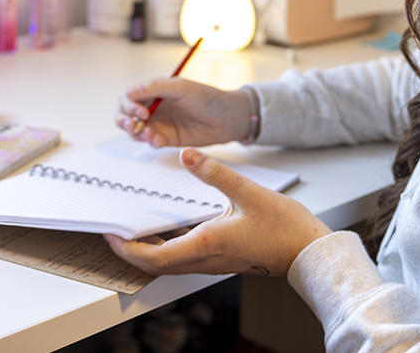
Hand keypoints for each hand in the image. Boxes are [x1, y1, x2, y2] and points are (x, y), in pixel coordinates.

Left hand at [105, 148, 330, 275]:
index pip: (152, 257)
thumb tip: (186, 154)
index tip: (110, 233)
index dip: (126, 248)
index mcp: (205, 244)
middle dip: (130, 251)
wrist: (309, 252)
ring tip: (136, 228)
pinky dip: (169, 246)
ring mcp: (214, 262)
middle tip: (115, 231)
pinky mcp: (223, 258)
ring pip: (171, 263)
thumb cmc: (283, 227)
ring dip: (149, 249)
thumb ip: (214, 172)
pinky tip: (172, 228)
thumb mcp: (247, 191)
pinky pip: (186, 257)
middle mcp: (205, 259)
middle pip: (156, 264)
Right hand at [115, 78, 249, 148]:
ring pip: (135, 131)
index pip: (129, 97)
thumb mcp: (180, 88)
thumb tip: (128, 93)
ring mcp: (159, 123)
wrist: (228, 118)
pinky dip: (150, 142)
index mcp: (154, 91)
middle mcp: (153, 107)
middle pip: (125, 115)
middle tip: (135, 126)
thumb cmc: (206, 97)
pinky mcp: (166, 138)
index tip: (140, 112)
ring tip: (150, 135)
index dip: (129, 105)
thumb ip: (154, 89)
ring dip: (137, 134)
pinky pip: (150, 142)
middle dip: (124, 121)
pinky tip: (158, 141)